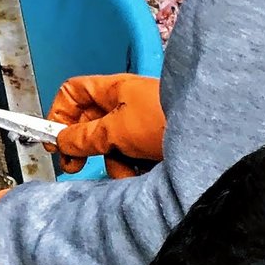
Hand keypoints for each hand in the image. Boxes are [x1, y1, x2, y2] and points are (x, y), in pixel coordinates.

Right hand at [50, 74, 164, 177]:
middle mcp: (127, 106)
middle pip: (91, 126)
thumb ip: (86, 137)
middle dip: (85, 148)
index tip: (54, 140)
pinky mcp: (158, 146)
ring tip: (127, 171)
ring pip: (114, 148)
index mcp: (114, 90)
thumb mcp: (118, 129)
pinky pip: (136, 159)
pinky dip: (136, 169)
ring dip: (116, 165)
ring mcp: (143, 126)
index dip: (59, 115)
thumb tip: (63, 142)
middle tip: (75, 165)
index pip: (73, 94)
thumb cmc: (170, 119)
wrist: (210, 138)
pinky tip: (145, 174)